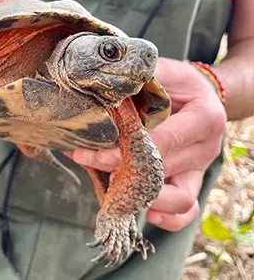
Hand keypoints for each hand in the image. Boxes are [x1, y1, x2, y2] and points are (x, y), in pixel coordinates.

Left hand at [67, 57, 226, 231]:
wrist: (203, 99)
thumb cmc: (182, 86)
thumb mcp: (168, 72)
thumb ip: (145, 76)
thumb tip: (108, 78)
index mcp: (204, 119)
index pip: (162, 140)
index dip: (124, 150)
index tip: (90, 152)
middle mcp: (205, 148)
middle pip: (161, 169)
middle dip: (119, 169)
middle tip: (85, 160)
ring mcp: (199, 170)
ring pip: (179, 198)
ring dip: (142, 198)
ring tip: (110, 188)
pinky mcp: (192, 183)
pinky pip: (186, 210)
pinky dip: (167, 218)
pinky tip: (144, 212)